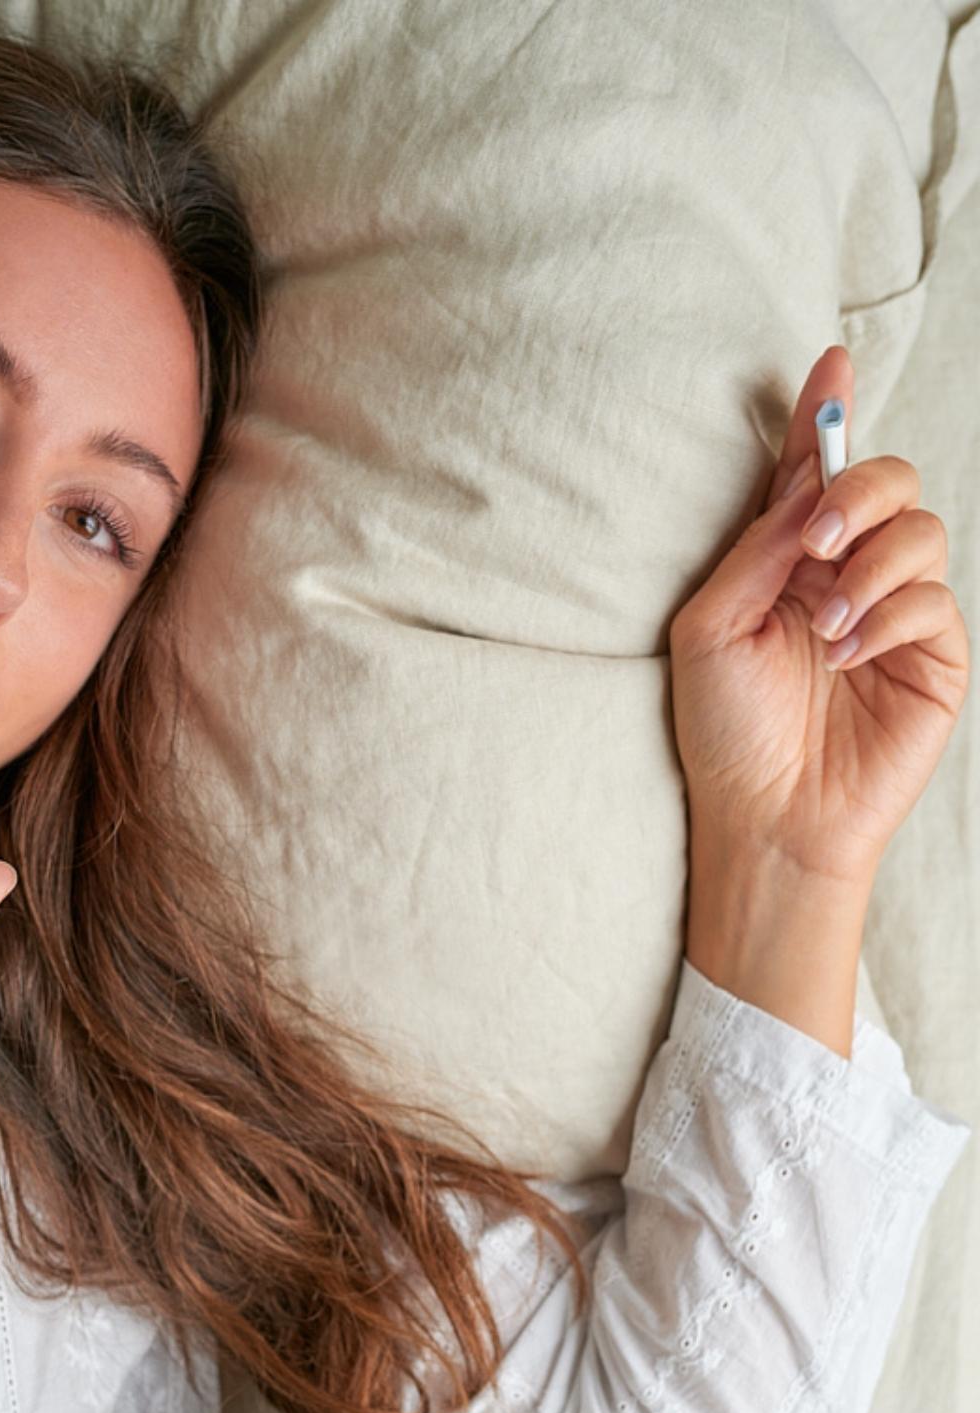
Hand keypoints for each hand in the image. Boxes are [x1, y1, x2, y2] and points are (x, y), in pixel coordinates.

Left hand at [667, 344, 968, 886]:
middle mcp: (846, 575)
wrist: (763, 819)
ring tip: (825, 625)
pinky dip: (889, 617)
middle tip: (820, 536)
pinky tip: (848, 657)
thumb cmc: (724, 732)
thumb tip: (811, 475)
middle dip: (859, 488)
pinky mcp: (933, 657)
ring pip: (922, 530)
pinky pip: (935, 600)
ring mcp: (895, 613)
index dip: (828, 412)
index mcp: (786, 561)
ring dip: (871, 565)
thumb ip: (758, 546)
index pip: (814, 472)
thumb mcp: (711, 628)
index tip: (831, 359)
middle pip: (887, 480)